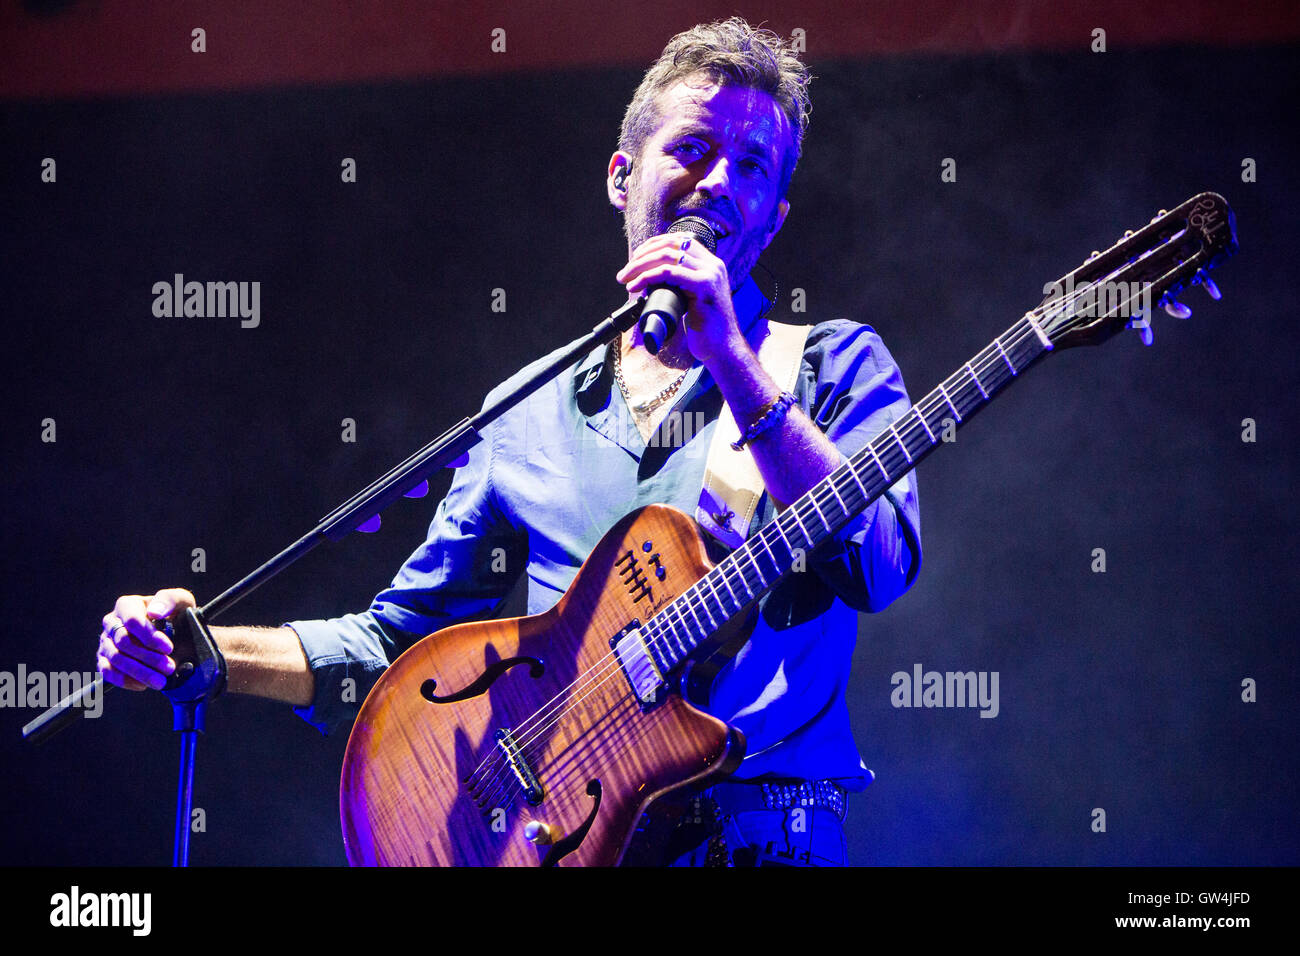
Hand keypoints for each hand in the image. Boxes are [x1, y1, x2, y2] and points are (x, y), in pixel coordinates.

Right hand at [98, 588, 194, 690]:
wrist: (173, 630)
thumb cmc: (175, 613)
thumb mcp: (180, 601)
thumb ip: (169, 600)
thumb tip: (155, 611)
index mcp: (127, 605)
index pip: (132, 621)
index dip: (149, 636)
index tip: (169, 648)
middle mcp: (112, 622)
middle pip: (123, 642)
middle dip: (148, 657)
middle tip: (169, 668)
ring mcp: (105, 641)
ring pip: (116, 659)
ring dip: (139, 672)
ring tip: (161, 681)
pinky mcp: (104, 658)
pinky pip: (106, 672)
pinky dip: (124, 680)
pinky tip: (142, 685)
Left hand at [616, 232, 742, 365]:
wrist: (723, 348)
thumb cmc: (706, 329)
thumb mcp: (694, 299)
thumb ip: (683, 284)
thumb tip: (653, 278)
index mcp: (711, 264)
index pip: (680, 240)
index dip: (654, 244)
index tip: (636, 258)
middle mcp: (713, 264)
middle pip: (671, 244)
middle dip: (642, 255)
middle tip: (625, 272)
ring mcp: (710, 274)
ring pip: (666, 256)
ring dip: (639, 266)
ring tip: (625, 279)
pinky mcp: (704, 286)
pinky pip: (669, 273)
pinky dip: (647, 277)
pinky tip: (635, 286)